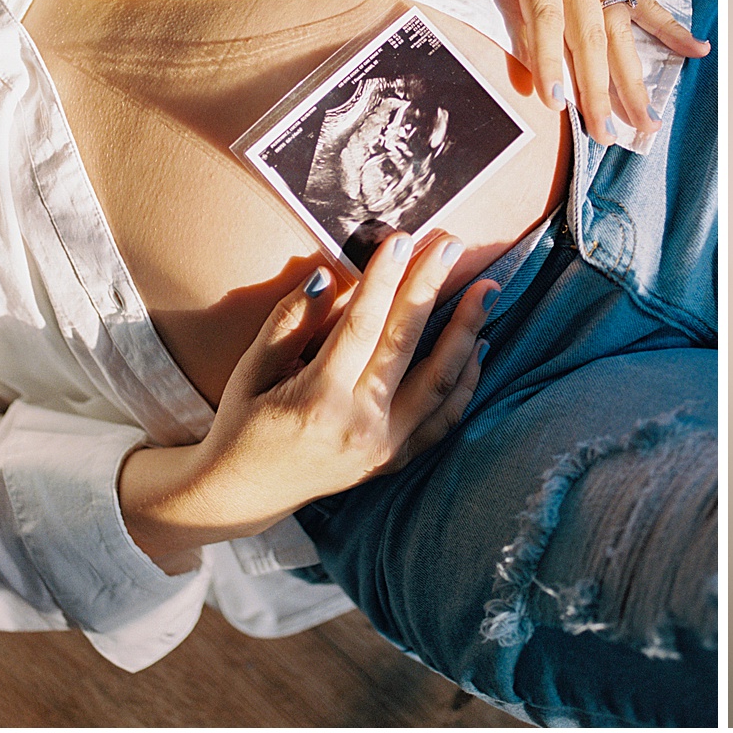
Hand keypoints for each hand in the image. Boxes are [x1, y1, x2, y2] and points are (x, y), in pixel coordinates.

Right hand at [121, 231, 490, 563]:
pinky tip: (480, 344)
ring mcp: (384, 447)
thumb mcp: (249, 371)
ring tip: (487, 290)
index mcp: (315, 399)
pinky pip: (445, 418)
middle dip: (430, 289)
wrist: (247, 492)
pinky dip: (467, 381)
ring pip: (440, 382)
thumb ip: (286, 324)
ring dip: (467, 331)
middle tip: (451, 245)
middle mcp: (358, 425)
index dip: (383, 280)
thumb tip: (324, 277)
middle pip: (406, 345)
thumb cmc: (244, 421)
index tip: (401, 239)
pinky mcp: (398, 459)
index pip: (360, 327)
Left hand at [404, 0, 707, 145]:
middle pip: (590, 34)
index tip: (556, 102)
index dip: (551, 58)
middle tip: (606, 135)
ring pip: (621, 29)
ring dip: (635, 76)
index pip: (544, 15)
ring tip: (647, 123)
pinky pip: (643, 0)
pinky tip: (695, 53)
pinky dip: (669, 27)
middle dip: (600, 88)